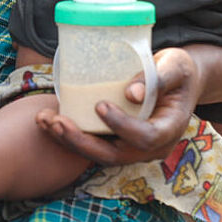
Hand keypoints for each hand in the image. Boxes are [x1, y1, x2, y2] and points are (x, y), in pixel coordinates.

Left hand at [35, 48, 200, 164]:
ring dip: (69, 140)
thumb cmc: (177, 70)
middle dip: (82, 141)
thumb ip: (157, 78)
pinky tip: (48, 119)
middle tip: (57, 122)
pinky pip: (93, 142)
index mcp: (169, 129)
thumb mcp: (175, 66)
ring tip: (44, 121)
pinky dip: (70, 134)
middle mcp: (150, 146)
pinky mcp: (117, 138)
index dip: (123, 126)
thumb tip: (131, 93)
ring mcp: (132, 145)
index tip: (100, 106)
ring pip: (99, 153)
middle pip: (114, 155)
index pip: (146, 137)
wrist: (177, 79)